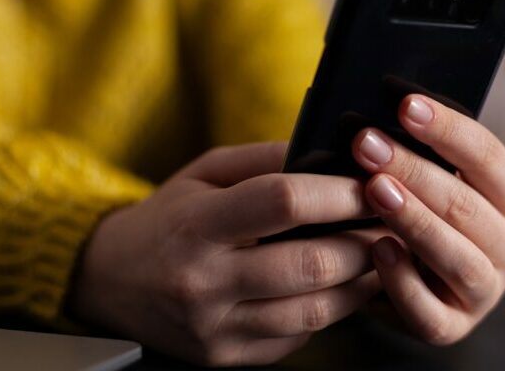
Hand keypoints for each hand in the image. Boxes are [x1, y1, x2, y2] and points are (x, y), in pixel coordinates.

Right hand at [68, 142, 381, 365]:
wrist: (113, 280)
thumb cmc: (168, 218)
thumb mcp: (204, 172)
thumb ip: (264, 159)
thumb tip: (328, 155)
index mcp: (196, 225)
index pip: (282, 202)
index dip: (338, 192)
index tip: (371, 183)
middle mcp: (204, 282)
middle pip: (310, 263)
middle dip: (364, 241)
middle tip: (391, 222)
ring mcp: (216, 327)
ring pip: (315, 309)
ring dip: (361, 280)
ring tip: (379, 253)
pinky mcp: (227, 356)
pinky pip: (298, 334)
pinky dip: (331, 308)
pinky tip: (342, 284)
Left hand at [351, 94, 504, 344]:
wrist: (410, 278)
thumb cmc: (421, 213)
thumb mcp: (431, 180)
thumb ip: (421, 152)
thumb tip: (381, 112)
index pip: (489, 157)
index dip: (448, 129)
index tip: (405, 104)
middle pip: (467, 204)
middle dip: (414, 169)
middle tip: (368, 143)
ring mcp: (485, 292)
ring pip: (457, 257)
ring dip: (414, 220)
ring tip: (374, 190)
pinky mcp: (453, 327)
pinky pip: (430, 312)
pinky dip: (403, 281)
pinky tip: (376, 250)